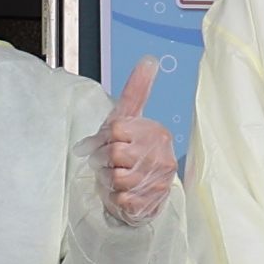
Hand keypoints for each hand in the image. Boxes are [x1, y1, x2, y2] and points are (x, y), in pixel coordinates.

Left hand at [99, 58, 178, 222]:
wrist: (144, 193)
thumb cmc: (131, 151)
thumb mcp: (130, 118)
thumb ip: (137, 90)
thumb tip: (149, 60)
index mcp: (157, 133)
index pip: (116, 129)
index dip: (102, 137)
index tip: (103, 142)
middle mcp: (162, 156)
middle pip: (113, 153)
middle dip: (101, 159)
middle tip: (104, 162)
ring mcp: (158, 181)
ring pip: (115, 177)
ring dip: (106, 179)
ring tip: (114, 177)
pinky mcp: (149, 204)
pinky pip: (119, 198)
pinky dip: (113, 197)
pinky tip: (120, 193)